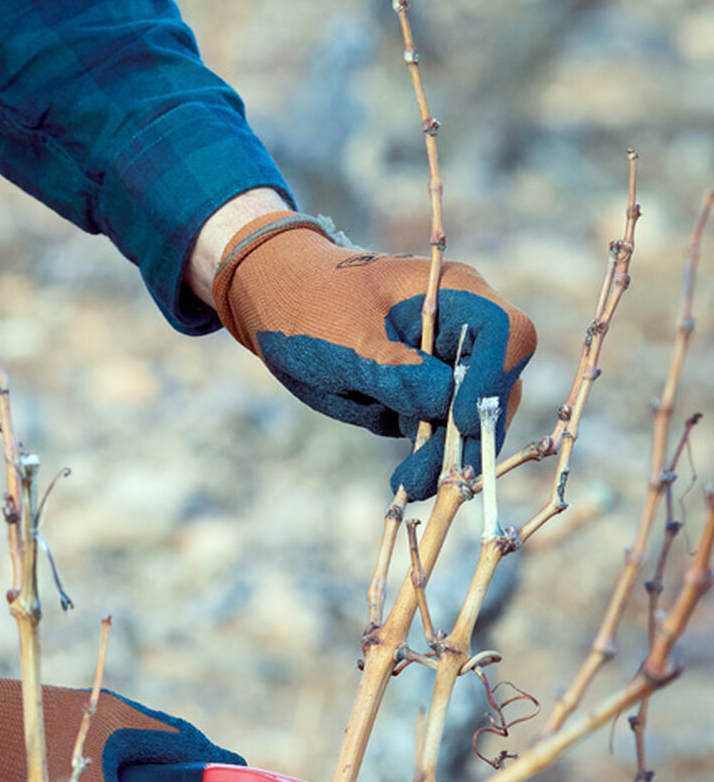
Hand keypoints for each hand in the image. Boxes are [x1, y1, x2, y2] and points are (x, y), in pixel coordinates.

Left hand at [207, 212, 536, 499]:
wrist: (274, 306)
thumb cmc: (309, 306)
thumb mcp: (343, 337)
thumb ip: (391, 369)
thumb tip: (442, 402)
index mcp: (454, 295)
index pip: (506, 335)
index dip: (494, 380)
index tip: (460, 420)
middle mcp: (462, 332)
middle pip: (497, 386)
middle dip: (473, 435)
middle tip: (443, 477)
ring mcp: (444, 368)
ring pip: (470, 421)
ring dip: (450, 459)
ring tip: (412, 485)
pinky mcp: (422, 399)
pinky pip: (439, 435)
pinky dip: (429, 461)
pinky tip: (408, 484)